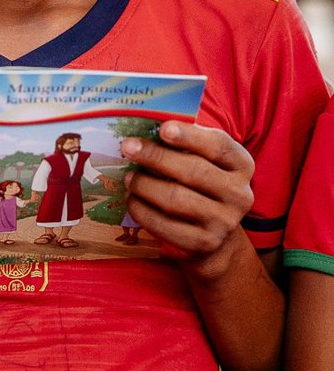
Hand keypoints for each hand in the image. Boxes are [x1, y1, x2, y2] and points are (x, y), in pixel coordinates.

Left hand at [120, 121, 253, 267]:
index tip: (163, 128)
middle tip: (128, 148)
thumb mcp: (206, 162)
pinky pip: (165, 224)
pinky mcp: (204, 242)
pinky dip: (142, 210)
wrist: (215, 234)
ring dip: (144, 185)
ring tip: (128, 178)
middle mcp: (239, 194)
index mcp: (242, 165)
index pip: (219, 146)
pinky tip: (132, 200)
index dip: (190, 136)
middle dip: (155, 157)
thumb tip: (145, 132)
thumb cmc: (202, 186)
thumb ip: (185, 146)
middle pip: (193, 171)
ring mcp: (224, 221)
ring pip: (175, 199)